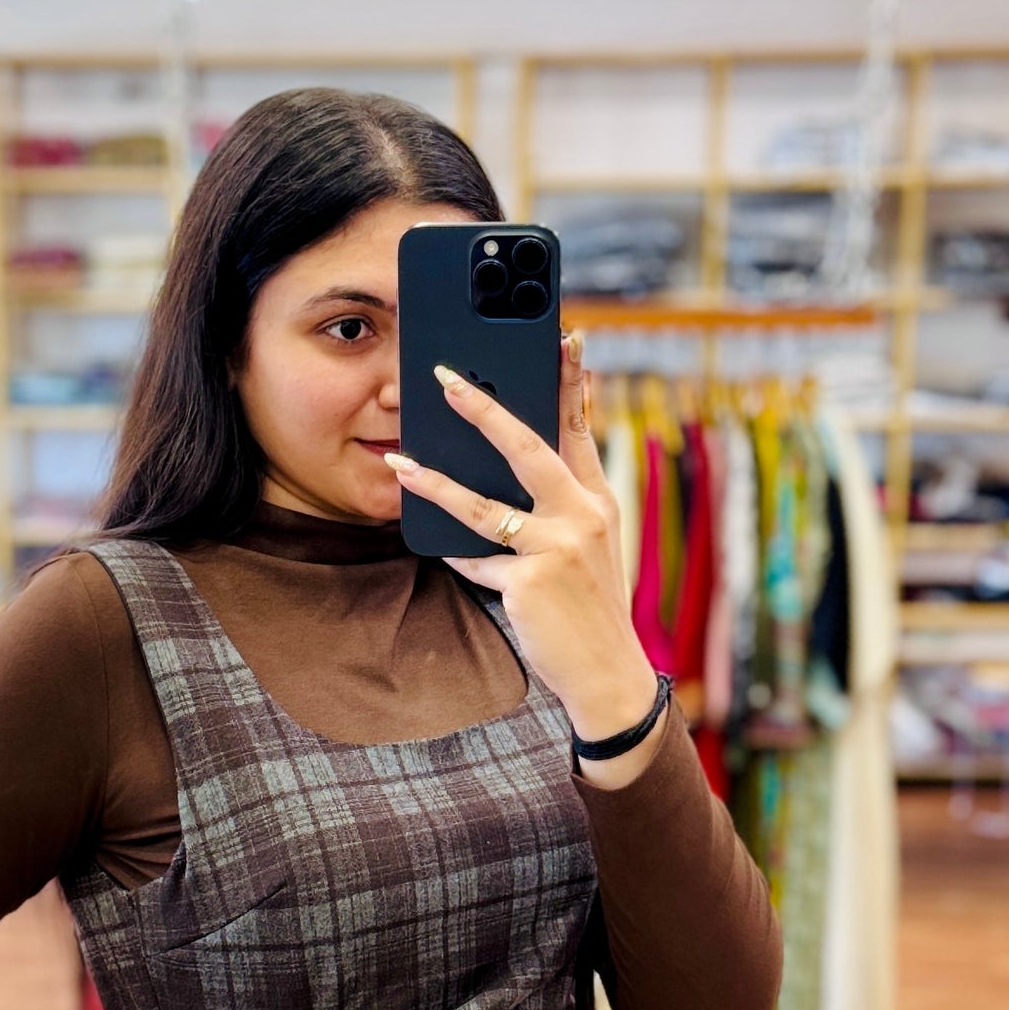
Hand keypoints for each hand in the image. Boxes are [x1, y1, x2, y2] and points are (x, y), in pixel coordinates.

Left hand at [384, 331, 663, 764]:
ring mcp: (557, 548)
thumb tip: (529, 461)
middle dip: (484, 409)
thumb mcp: (593, 545)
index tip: (563, 337)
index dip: (570, 381)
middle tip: (445, 379)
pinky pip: (478, 562)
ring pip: (485, 506)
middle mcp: (582, 515)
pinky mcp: (531, 584)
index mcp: (597, 498)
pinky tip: (438, 548)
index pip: (578, 428)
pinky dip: (458, 558)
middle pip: (528, 448)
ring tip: (401, 462)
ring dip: (436, 483)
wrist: (607, 672)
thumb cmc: (589, 606)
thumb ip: (566, 501)